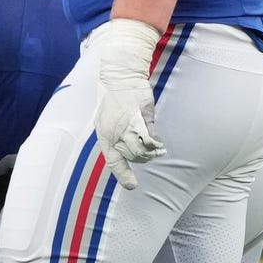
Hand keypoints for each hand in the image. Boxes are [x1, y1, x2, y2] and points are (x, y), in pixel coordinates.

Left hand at [94, 18, 165, 189]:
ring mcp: (126, 125)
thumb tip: (127, 147)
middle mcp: (112, 132)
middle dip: (140, 159)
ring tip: (156, 150)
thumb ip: (115, 134)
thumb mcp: (107, 119)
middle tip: (148, 156)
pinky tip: (159, 144)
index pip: (112, 160)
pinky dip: (155, 143)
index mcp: (103, 134)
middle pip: (129, 156)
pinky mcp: (140, 117)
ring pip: (140, 150)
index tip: (133, 187)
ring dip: (149, 153)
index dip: (122, 175)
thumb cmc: (113, 97)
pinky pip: (149, 137)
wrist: (119, 75)